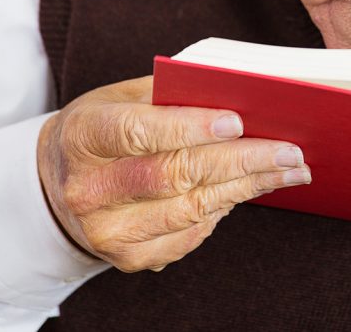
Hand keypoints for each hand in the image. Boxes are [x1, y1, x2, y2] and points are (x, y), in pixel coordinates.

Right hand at [37, 75, 310, 272]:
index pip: (138, 132)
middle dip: (241, 161)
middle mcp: (89, 189)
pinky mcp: (129, 257)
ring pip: (191, 208)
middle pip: (174, 175)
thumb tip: (238, 95)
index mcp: (83, 136)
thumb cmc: (105, 129)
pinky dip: (228, 207)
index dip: (189, 128)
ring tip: (291, 170)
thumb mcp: (122, 97)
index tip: (238, 122)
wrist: (60, 185)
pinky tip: (254, 187)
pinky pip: (192, 233)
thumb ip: (170, 93)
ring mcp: (107, 231)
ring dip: (249, 187)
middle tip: (289, 151)